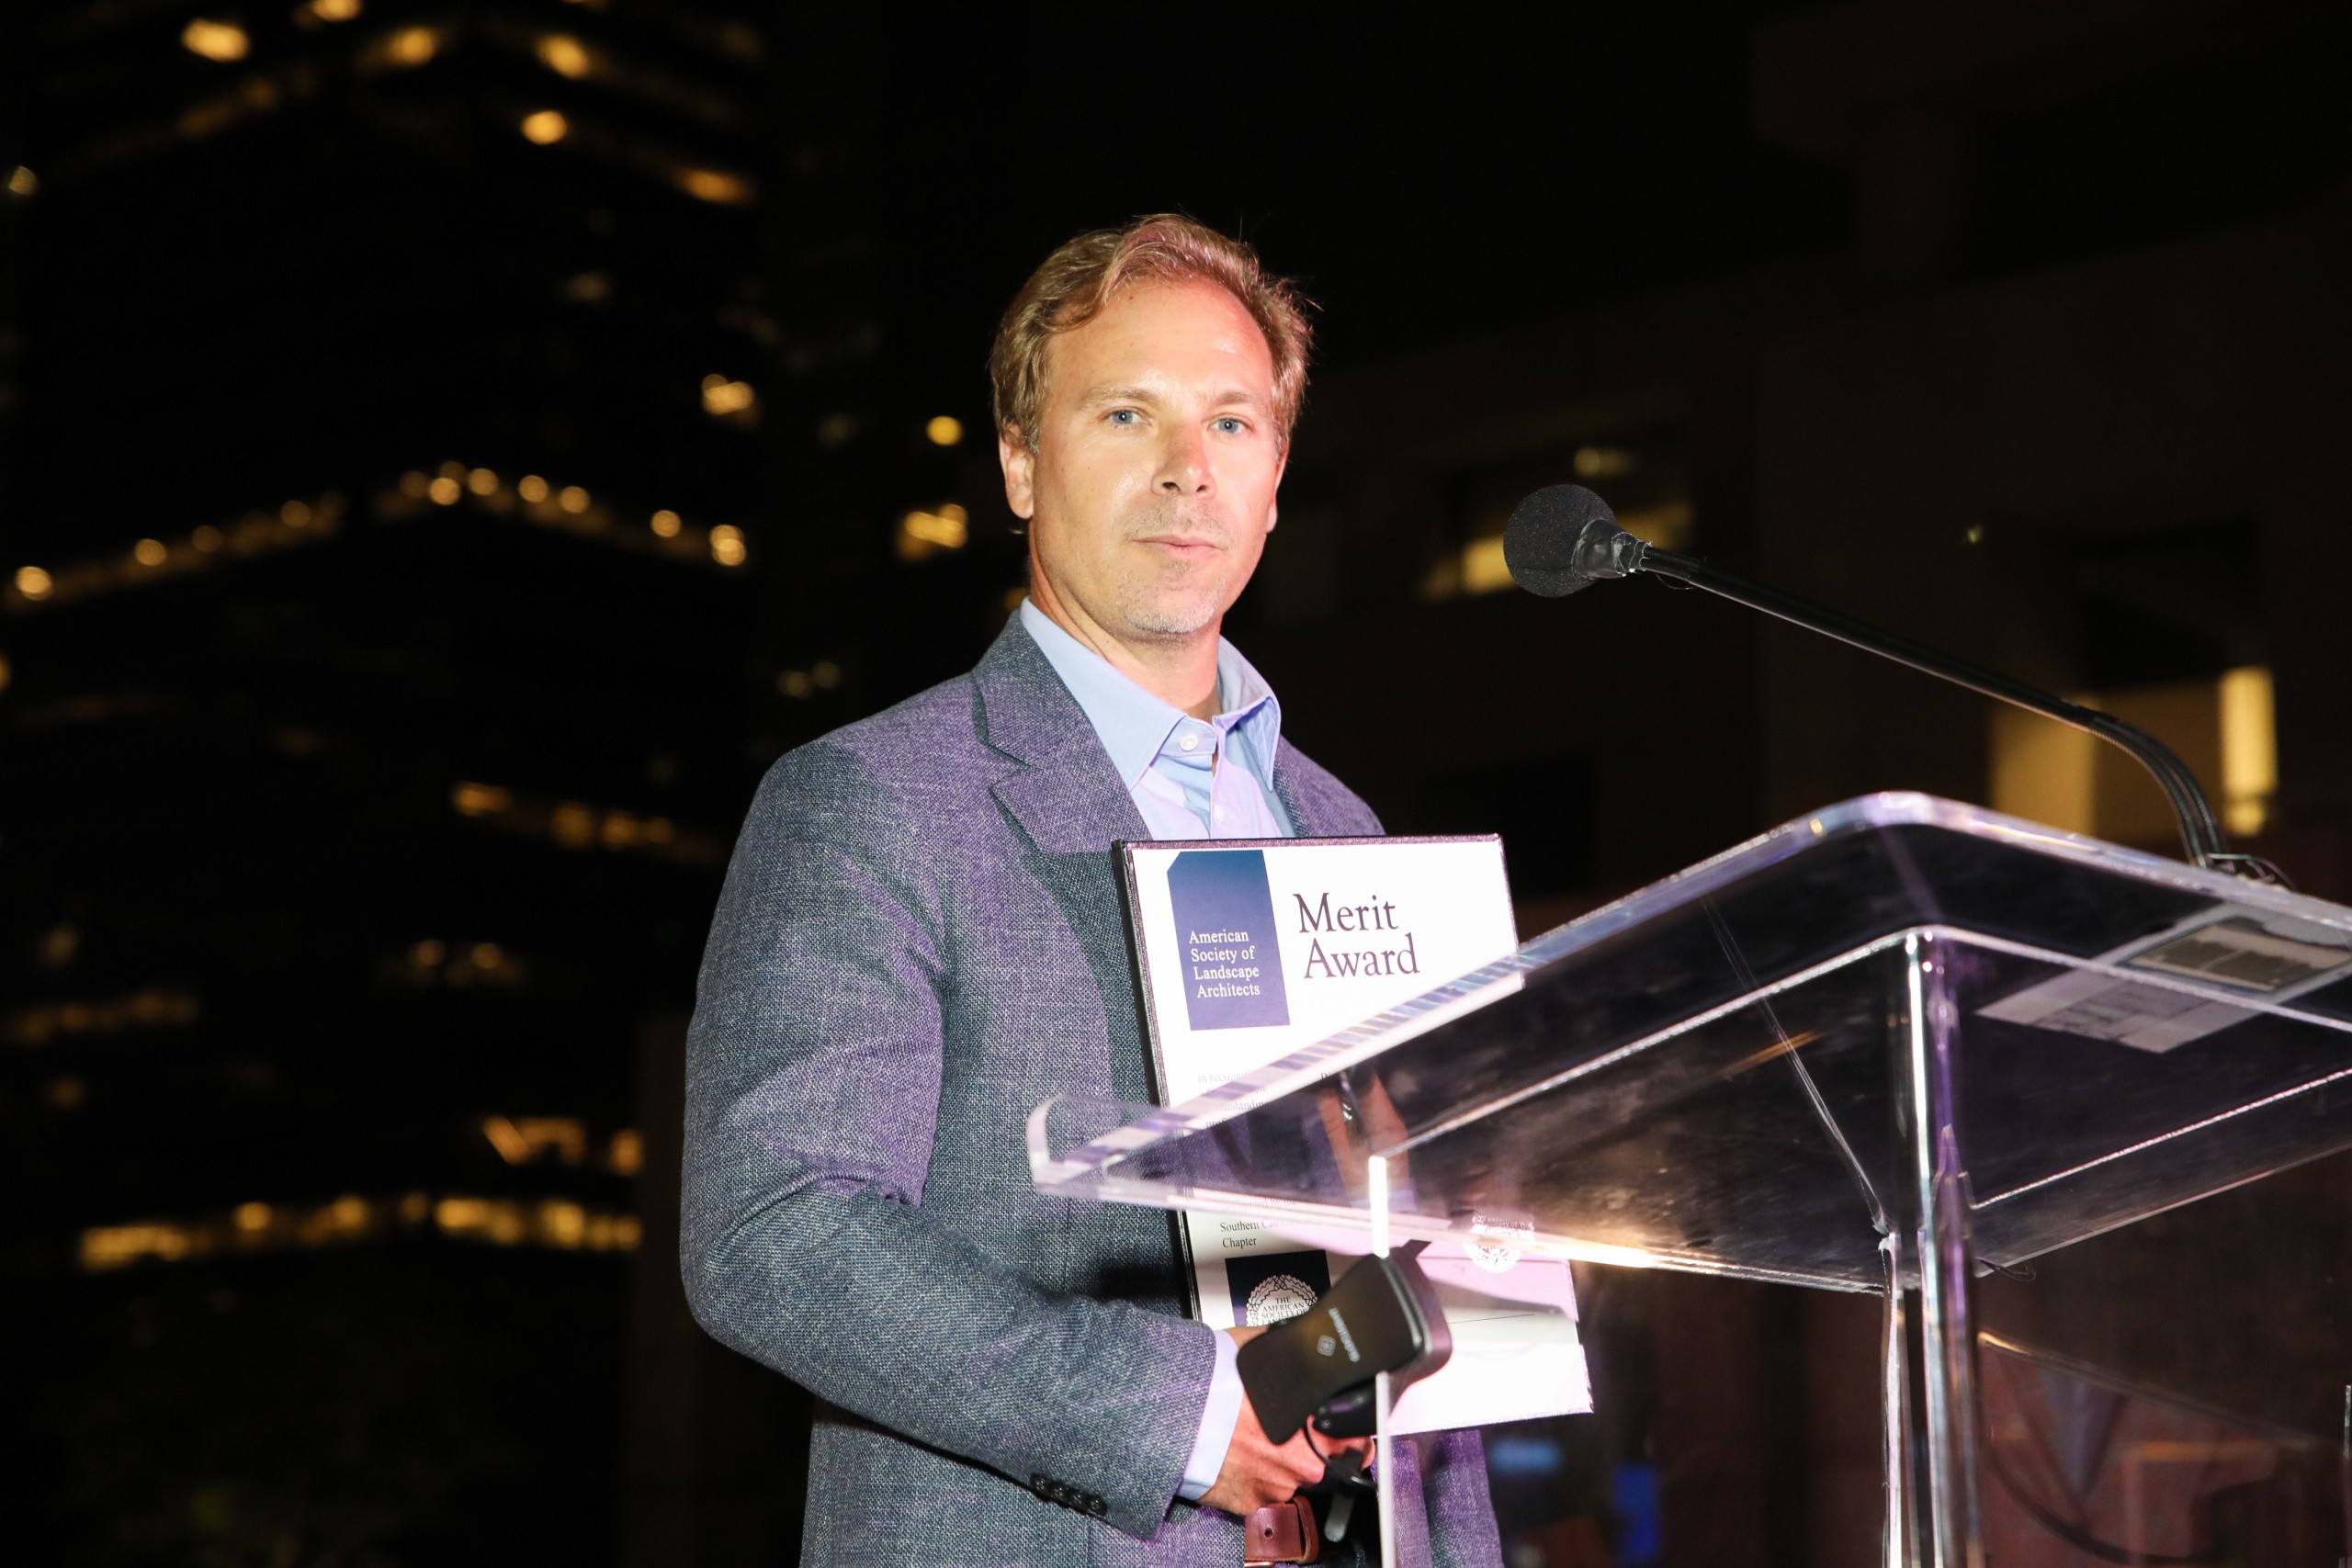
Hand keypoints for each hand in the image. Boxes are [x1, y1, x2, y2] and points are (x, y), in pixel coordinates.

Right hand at [1198, 1326, 1375, 1517]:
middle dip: (1310, 1447)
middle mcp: (1301, 1466)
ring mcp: (1275, 1489)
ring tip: (1250, 1437)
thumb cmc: (1212, 1383)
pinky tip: (1237, 1454)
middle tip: (1283, 1429)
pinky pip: (1261, 1493)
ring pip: (1290, 1478)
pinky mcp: (1248, 1504)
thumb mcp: (1261, 1350)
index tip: (1343, 1432)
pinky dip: (1252, 1476)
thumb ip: (1291, 1354)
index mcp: (1315, 1430)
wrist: (1170, 1415)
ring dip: (1277, 1462)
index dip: (1352, 1436)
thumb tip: (1303, 1342)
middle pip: (1325, 1463)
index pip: (1357, 1443)